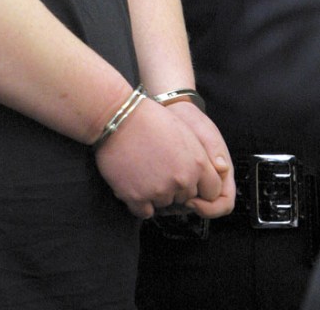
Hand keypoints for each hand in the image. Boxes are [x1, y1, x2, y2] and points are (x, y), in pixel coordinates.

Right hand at [94, 95, 229, 218]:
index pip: (213, 192)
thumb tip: (199, 180)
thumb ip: (197, 159)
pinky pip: (145, 212)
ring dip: (155, 194)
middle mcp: (182, 180)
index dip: (200, 186)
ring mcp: (159, 190)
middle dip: (175, 188)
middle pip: (186, 199)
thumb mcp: (184, 133)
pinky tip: (134, 183)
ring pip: (164, 205)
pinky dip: (139, 202)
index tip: (186, 178)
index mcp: (197, 163)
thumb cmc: (148, 118)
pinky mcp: (137, 197)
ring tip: (142, 171)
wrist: (116, 116)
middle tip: (158, 168)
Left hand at [163, 99, 234, 218]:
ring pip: (187, 206)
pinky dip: (164, 198)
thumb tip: (222, 168)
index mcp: (222, 174)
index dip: (210, 208)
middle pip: (204, 209)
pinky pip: (173, 198)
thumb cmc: (191, 120)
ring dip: (173, 205)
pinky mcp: (177, 182)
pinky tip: (153, 191)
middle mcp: (208, 182)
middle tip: (168, 201)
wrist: (171, 112)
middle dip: (186, 208)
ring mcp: (192, 183)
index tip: (190, 202)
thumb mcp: (204, 132)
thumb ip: (214, 149)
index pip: (224, 203)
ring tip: (158, 196)